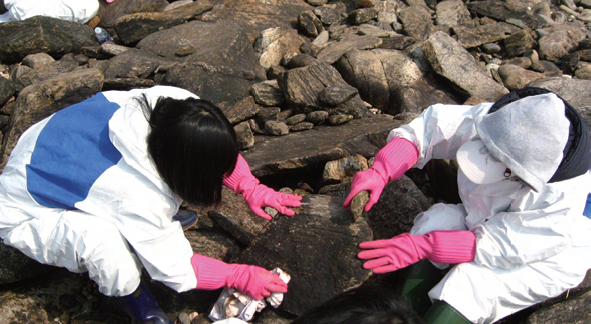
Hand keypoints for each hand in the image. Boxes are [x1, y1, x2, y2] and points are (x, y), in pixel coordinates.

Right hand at [192, 254, 287, 299]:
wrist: (236, 276)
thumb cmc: (247, 271)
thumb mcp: (258, 269)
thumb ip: (266, 274)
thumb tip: (273, 276)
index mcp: (266, 276)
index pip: (277, 281)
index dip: (282, 283)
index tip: (285, 285)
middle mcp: (264, 284)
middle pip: (276, 288)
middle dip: (281, 289)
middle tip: (285, 290)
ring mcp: (260, 291)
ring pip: (268, 293)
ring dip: (268, 291)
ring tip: (266, 288)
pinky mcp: (255, 296)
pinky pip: (261, 297)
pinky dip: (261, 295)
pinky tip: (259, 291)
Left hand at [241, 183, 301, 219]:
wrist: (249, 188)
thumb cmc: (251, 199)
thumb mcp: (255, 209)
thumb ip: (263, 215)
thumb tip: (271, 219)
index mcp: (268, 201)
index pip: (279, 207)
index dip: (286, 211)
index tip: (293, 213)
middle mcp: (273, 197)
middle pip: (284, 200)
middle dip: (292, 202)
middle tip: (299, 204)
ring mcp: (274, 194)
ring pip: (285, 196)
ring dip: (292, 197)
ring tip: (300, 198)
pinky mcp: (274, 192)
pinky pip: (283, 194)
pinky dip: (289, 195)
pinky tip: (294, 196)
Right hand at [343, 168, 387, 211]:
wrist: (380, 171)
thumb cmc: (379, 182)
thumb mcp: (377, 193)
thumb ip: (371, 202)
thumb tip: (365, 209)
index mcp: (363, 184)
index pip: (353, 192)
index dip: (348, 199)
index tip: (345, 205)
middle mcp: (358, 179)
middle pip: (352, 190)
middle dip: (350, 198)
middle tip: (350, 205)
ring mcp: (357, 176)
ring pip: (352, 186)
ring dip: (352, 192)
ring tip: (354, 199)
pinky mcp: (357, 174)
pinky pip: (353, 182)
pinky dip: (354, 187)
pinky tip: (357, 190)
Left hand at [357, 231, 475, 273]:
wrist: (421, 248)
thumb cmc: (410, 240)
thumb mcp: (399, 237)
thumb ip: (391, 240)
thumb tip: (383, 243)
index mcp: (391, 242)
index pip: (377, 243)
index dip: (368, 245)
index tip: (360, 245)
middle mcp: (392, 250)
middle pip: (377, 253)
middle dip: (367, 254)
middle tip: (358, 256)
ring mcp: (395, 258)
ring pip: (381, 261)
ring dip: (372, 263)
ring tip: (363, 265)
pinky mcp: (399, 265)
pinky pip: (389, 268)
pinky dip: (381, 270)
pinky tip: (374, 271)